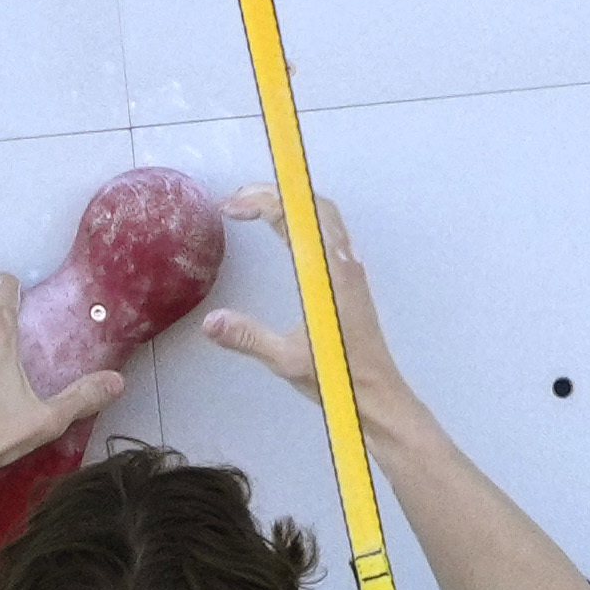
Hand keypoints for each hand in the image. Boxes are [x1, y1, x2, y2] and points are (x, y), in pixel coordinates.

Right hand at [195, 201, 423, 429]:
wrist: (379, 396)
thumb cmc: (340, 378)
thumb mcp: (286, 359)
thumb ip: (248, 338)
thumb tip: (210, 322)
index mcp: (328, 276)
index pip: (296, 218)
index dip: (260, 201)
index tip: (228, 207)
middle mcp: (344, 265)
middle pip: (313, 206)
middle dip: (273, 193)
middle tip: (236, 200)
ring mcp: (351, 271)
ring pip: (325, 217)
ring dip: (291, 204)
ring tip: (254, 209)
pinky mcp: (352, 281)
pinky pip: (330, 234)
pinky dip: (304, 220)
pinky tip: (285, 234)